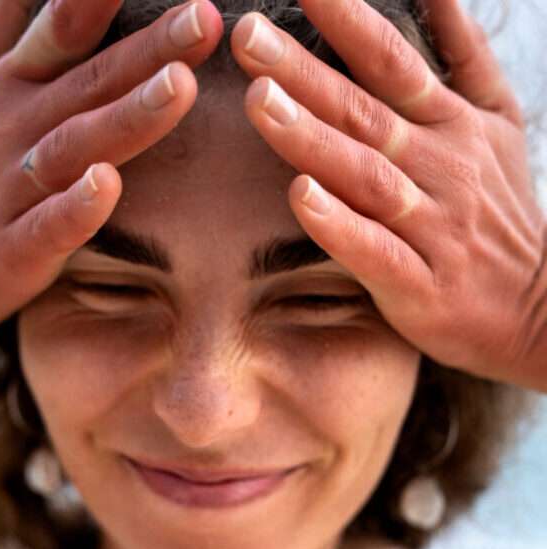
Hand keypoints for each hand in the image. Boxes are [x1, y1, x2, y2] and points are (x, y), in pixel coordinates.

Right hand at [0, 0, 222, 342]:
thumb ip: (12, 28)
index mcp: (14, 86)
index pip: (67, 31)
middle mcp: (17, 127)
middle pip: (90, 83)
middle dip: (150, 51)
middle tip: (206, 17)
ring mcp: (15, 187)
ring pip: (74, 147)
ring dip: (127, 117)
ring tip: (180, 86)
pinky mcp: (17, 245)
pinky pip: (50, 224)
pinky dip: (77, 206)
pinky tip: (109, 184)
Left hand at [230, 0, 546, 389]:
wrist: (538, 304)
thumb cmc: (501, 210)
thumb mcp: (499, 122)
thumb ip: (465, 56)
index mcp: (452, 127)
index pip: (393, 64)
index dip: (348, 21)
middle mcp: (440, 168)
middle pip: (365, 113)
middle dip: (304, 72)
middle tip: (247, 34)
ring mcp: (431, 227)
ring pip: (365, 176)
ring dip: (311, 138)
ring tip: (258, 101)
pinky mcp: (419, 283)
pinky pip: (375, 250)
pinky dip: (339, 224)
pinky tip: (300, 197)